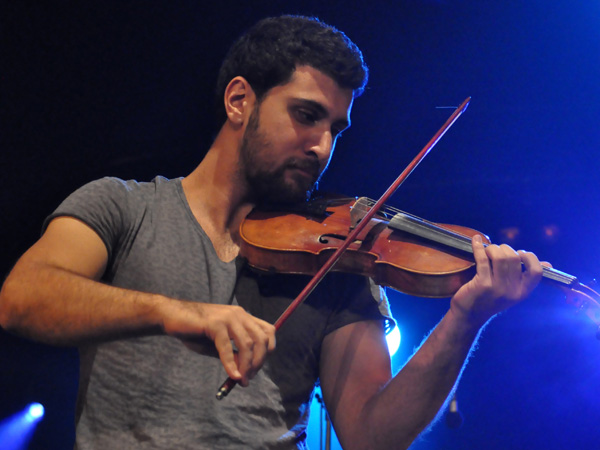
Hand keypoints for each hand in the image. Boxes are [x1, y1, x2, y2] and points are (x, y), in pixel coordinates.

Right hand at [161, 300, 275, 385]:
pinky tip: (232, 375)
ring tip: (241, 380)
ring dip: (247, 366)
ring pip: (247, 344)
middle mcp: (239, 314)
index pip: (269, 331)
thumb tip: (245, 373)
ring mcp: (228, 318)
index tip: (258, 367)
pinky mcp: (215, 324)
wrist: (172, 317)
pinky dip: (231, 364)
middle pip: (261, 339)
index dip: (268, 350)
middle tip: (249, 378)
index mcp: (243, 316)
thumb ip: (233, 354)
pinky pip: (227, 347)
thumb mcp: (218, 344)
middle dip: (259, 362)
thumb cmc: (195, 331)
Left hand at [450, 234, 543, 327]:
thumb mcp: (511, 292)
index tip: (519, 253)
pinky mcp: (482, 284)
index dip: (530, 257)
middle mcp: (512, 291)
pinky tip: (475, 240)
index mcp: (523, 292)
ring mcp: (497, 288)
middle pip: (514, 259)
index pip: (537, 272)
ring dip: (492, 248)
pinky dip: (478, 247)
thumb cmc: (490, 299)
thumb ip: (525, 278)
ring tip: (487, 250)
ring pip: (500, 257)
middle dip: (504, 249)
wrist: (470, 315)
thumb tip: (548, 264)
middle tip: (496, 250)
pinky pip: (482, 259)